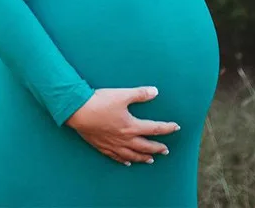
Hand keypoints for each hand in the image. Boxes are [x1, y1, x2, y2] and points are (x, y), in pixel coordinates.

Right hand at [65, 87, 179, 164]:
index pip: (154, 129)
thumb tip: (155, 91)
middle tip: (166, 150)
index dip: (167, 128)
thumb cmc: (100, 102)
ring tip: (151, 159)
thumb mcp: (122, 94)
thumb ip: (140, 94)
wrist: (79, 112)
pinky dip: (125, 160)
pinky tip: (128, 162)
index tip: (176, 127)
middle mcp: (125, 138)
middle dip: (158, 148)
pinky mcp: (103, 146)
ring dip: (144, 157)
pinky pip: (117, 157)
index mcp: (132, 126)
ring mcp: (114, 144)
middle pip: (146, 146)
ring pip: (133, 154)